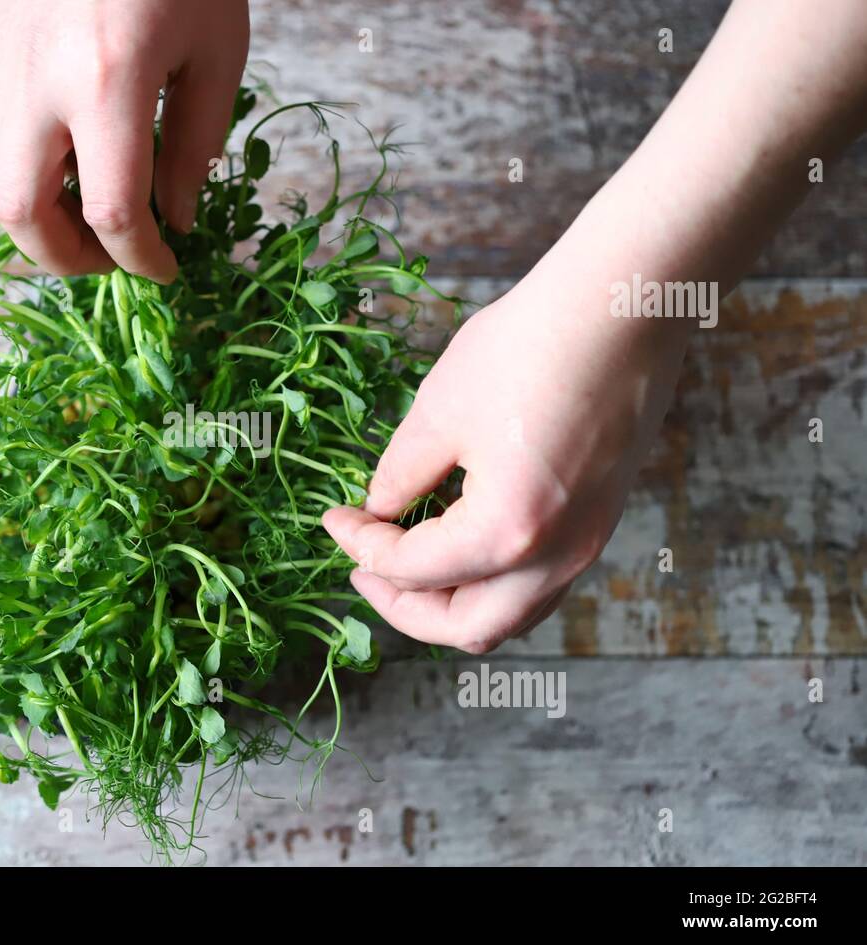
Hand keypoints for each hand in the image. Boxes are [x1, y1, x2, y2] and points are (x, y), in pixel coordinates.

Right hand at [0, 0, 249, 283]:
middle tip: (112, 258)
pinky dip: (31, 169)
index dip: (140, 258)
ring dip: (41, 217)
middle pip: (22, 213)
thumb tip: (175, 218)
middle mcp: (40, 80)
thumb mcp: (217, 50)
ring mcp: (7, 59)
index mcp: (106, 82)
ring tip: (95, 214)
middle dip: (65, 257)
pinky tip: (80, 157)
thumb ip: (195, 142)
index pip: (110, 211)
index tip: (165, 269)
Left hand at [322, 272, 688, 652]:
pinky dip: (491, 581)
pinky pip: (539, 582)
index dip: (362, 547)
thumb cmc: (530, 347)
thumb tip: (377, 511)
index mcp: (508, 533)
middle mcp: (556, 557)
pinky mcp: (601, 520)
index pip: (414, 570)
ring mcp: (588, 543)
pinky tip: (459, 536)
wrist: (622, 304)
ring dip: (451, 603)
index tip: (334, 518)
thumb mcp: (440, 412)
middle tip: (364, 569)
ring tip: (407, 564)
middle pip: (468, 627)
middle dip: (404, 607)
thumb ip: (400, 475)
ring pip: (511, 615)